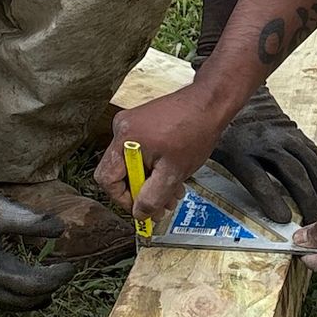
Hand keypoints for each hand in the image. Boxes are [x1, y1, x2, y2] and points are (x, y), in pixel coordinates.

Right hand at [0, 186, 75, 308]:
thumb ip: (30, 221)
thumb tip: (61, 229)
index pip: (31, 286)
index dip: (55, 279)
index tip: (70, 267)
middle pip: (23, 302)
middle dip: (48, 290)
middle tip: (64, 274)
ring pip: (11, 306)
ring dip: (34, 298)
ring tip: (52, 282)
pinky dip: (17, 298)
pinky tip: (29, 288)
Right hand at [98, 82, 233, 226]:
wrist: (210, 103)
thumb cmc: (195, 130)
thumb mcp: (173, 172)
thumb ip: (153, 197)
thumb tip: (139, 213)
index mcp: (124, 139)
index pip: (106, 178)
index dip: (123, 199)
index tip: (142, 208)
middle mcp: (122, 128)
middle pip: (119, 172)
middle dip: (142, 191)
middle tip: (162, 204)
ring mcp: (132, 123)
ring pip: (132, 163)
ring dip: (151, 181)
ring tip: (172, 190)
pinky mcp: (142, 122)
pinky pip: (140, 151)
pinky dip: (154, 165)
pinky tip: (172, 172)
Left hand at [211, 92, 316, 225]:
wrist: (229, 92)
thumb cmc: (218, 127)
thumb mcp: (206, 151)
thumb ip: (204, 173)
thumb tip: (191, 195)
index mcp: (239, 152)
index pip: (259, 181)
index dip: (272, 201)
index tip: (283, 219)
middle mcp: (264, 143)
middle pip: (292, 173)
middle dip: (305, 198)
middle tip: (310, 218)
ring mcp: (281, 134)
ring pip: (306, 161)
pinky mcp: (291, 129)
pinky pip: (310, 150)